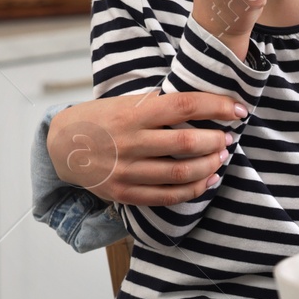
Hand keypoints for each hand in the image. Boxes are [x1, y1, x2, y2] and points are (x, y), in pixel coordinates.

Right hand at [48, 92, 242, 205]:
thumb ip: (160, 105)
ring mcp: (126, 170)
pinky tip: (208, 180)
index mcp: (133, 113)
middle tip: (228, 138)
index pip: (185, 106)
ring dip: (209, 166)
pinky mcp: (123, 192)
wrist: (61, 145)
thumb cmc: (102, 118)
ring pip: (180, 173)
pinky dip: (193, 189)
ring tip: (221, 157)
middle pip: (186, 143)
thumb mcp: (126, 102)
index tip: (238, 109)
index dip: (217, 107)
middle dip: (216, 141)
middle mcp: (129, 142)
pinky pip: (166, 196)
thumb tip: (207, 104)